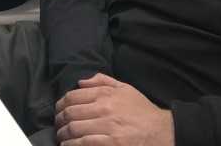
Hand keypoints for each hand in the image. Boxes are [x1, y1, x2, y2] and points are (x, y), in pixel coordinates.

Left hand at [54, 74, 173, 144]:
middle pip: (70, 113)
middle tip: (57, 126)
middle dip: (59, 121)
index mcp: (105, 94)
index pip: (72, 97)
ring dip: (63, 134)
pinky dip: (72, 145)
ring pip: (74, 129)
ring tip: (61, 137)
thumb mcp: (125, 89)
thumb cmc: (143, 111)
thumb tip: (80, 82)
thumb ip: (102, 81)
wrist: (162, 131)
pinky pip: (84, 143)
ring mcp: (107, 127)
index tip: (58, 111)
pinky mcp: (111, 144)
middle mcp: (104, 109)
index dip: (60, 105)